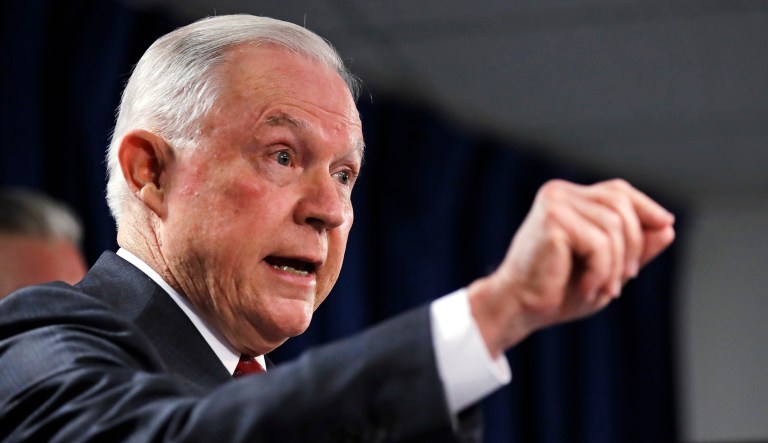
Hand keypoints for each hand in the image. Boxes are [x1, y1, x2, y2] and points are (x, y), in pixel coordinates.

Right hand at [468, 179, 675, 356]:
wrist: (519, 308)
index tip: (665, 225)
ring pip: (614, 227)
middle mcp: (558, 193)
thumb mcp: (606, 268)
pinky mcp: (552, 220)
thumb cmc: (557, 291)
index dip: (645, 206)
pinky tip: (587, 289)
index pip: (616, 191)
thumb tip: (668, 227)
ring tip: (605, 289)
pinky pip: (599, 244)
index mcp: (567, 198)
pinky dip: (601, 272)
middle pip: (621, 205)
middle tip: (625, 280)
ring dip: (617, 265)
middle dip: (634, 245)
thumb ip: (634, 248)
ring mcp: (554, 203)